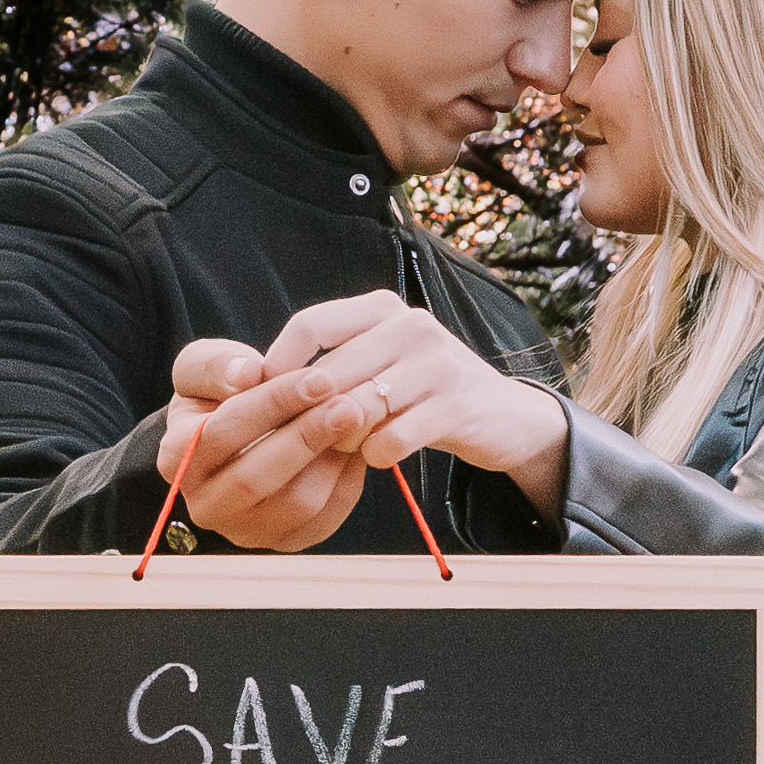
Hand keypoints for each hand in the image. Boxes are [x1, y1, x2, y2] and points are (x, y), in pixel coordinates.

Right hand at [157, 336, 378, 550]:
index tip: (320, 378)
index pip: (223, 433)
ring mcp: (244, 531)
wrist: (240, 433)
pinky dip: (347, 480)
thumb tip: (248, 374)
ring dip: (332, 460)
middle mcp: (205, 504)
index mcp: (177, 457)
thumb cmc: (220, 393)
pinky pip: (324, 519)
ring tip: (357, 419)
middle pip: (256, 478)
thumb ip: (218, 363)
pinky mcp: (284, 542)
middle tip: (349, 405)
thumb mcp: (205, 365)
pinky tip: (357, 443)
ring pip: (296, 504)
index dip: (274, 404)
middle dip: (307, 437)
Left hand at [177, 291, 571, 536]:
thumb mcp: (383, 360)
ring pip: (354, 410)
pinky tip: (383, 455)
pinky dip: (377, 456)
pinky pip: (388, 440)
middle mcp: (410, 325)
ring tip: (347, 445)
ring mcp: (436, 363)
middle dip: (309, 415)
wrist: (505, 417)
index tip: (266, 400)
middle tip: (304, 439)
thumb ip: (334, 361)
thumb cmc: (424, 391)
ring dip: (341, 438)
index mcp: (383, 308)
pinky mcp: (455, 405)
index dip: (279, 366)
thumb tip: (259, 383)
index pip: (310, 326)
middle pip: (329, 374)